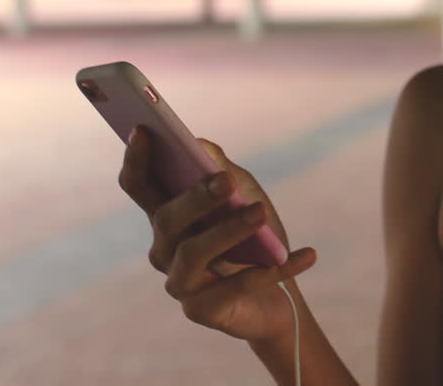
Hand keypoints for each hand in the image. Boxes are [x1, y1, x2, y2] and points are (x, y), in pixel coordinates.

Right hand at [118, 126, 316, 341]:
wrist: (278, 296)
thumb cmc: (255, 238)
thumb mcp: (244, 194)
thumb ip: (221, 169)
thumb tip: (200, 145)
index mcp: (167, 216)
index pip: (140, 186)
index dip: (136, 159)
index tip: (144, 130)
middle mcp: (164, 250)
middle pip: (166, 220)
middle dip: (195, 198)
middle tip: (226, 181)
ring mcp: (180, 282)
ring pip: (194, 253)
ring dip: (229, 230)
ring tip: (260, 213)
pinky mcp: (203, 311)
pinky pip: (238, 286)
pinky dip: (275, 269)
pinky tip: (306, 254)